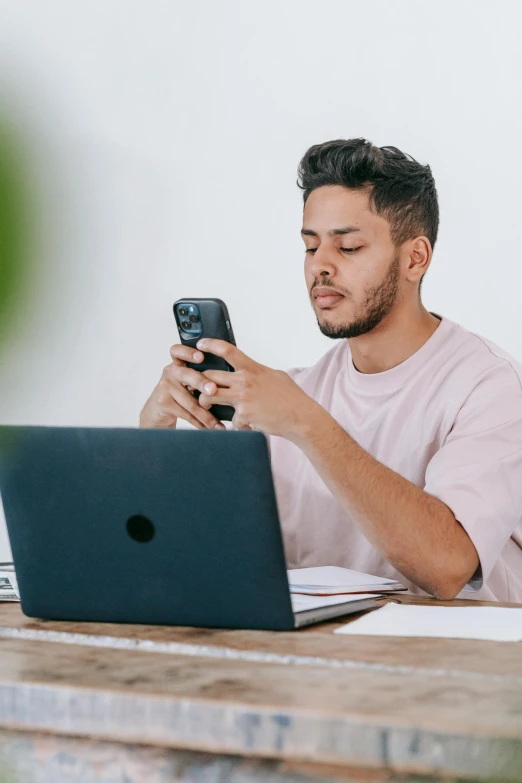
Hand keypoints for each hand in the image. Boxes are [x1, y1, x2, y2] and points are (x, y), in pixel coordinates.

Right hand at [139, 344, 225, 429]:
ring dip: (206, 415)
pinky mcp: (163, 403)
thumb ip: (201, 375)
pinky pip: (186, 414)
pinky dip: (200, 423)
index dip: (188, 352)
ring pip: (190, 401)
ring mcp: (165, 387)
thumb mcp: (187, 380)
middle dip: (202, 383)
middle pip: (187, 375)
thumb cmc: (180, 393)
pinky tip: (209, 427)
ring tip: (218, 423)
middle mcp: (171, 372)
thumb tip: (228, 382)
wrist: (157, 411)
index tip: (200, 357)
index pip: (178, 351)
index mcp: (179, 363)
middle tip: (213, 390)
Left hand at [195, 338, 318, 438]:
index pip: (227, 351)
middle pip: (210, 376)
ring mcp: (242, 398)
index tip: (201, 344)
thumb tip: (250, 372)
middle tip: (198, 386)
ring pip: (209, 396)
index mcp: (253, 369)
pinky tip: (248, 425)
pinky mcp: (243, 415)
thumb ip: (258, 372)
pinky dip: (237, 424)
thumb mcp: (276, 376)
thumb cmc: (292, 398)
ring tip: (208, 406)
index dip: (211, 345)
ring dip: (205, 402)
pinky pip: (230, 420)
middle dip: (200, 381)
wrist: (301, 417)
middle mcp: (245, 381)